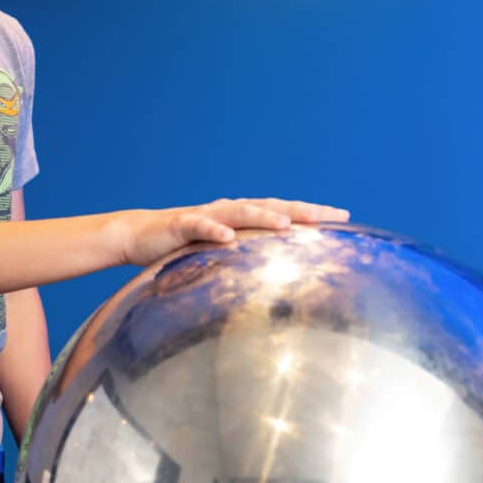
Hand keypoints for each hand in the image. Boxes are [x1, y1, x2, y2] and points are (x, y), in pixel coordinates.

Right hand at [112, 198, 348, 266]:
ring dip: (261, 216)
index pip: (283, 211)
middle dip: (300, 210)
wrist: (137, 235)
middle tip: (330, 215)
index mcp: (241, 216)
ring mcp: (205, 215)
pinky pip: (199, 226)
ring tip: (285, 224)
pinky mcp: (181, 224)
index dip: (312, 213)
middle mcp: (228, 210)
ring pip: (238, 212)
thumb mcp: (221, 253)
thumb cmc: (183, 246)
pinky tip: (228, 237)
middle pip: (270, 206)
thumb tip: (280, 276)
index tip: (345, 216)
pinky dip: (214, 230)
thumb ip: (247, 257)